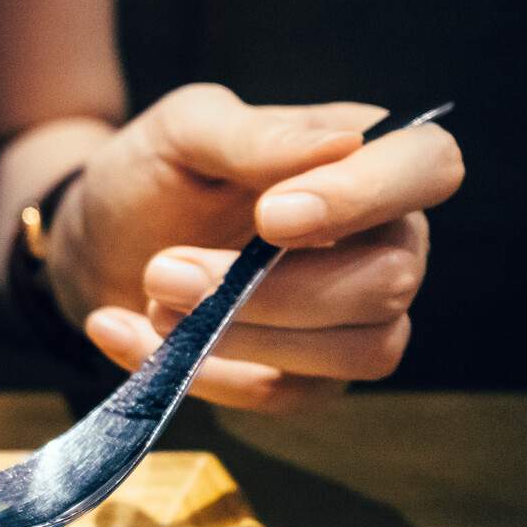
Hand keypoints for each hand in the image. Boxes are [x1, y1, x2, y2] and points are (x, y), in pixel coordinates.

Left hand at [45, 84, 463, 409]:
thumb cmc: (156, 171)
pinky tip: (124, 331)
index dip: (365, 196)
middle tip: (165, 270)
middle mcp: (383, 241)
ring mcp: (353, 317)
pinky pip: (284, 396)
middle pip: (389, 281)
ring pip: (360, 351)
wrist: (97, 236)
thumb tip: (344, 144)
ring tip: (153, 300)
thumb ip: (255, 137)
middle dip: (272, 288)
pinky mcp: (307, 378)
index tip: (271, 217)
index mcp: (368, 160)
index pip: (428, 166)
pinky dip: (200, 373)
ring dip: (246, 336)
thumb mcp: (184, 130)